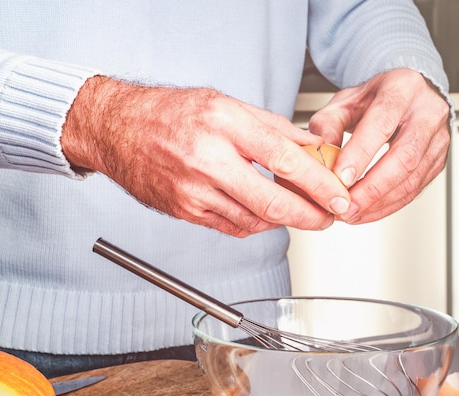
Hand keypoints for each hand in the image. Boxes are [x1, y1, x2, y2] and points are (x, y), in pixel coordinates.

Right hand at [61, 76, 350, 236]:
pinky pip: (233, 227)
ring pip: (255, 221)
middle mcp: (208, 159)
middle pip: (272, 201)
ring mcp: (194, 190)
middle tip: (328, 217)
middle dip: (310, 216)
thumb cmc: (171, 113)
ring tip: (297, 209)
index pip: (285, 159)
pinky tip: (264, 212)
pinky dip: (256, 223)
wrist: (118, 129)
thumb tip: (313, 148)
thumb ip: (273, 128)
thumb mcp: (227, 104)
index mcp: (224, 124)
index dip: (319, 184)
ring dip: (284, 220)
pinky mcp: (185, 211)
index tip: (340, 197)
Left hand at [308, 68, 449, 223]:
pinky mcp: (438, 162)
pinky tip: (366, 212)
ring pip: (412, 179)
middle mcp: (427, 113)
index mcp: (402, 89)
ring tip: (351, 213)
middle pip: (404, 157)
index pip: (382, 123)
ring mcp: (436, 140)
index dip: (361, 153)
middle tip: (346, 206)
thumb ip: (328, 123)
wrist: (409, 95)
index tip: (340, 178)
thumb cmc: (377, 98)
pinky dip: (388, 206)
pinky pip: (414, 191)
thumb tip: (321, 153)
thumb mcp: (346, 100)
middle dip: (372, 188)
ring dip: (379, 203)